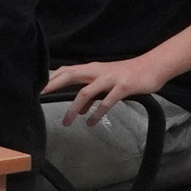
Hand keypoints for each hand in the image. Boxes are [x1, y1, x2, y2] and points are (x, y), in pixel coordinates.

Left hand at [45, 55, 173, 123]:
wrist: (153, 67)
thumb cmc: (129, 74)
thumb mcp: (107, 81)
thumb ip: (92, 93)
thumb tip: (79, 110)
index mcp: (92, 68)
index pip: (66, 70)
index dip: (51, 78)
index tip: (37, 88)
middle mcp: (98, 71)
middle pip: (70, 75)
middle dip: (53, 86)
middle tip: (40, 97)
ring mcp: (110, 79)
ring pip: (85, 93)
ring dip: (73, 108)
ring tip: (66, 122)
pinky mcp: (122, 87)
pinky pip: (106, 102)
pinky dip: (96, 113)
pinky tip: (90, 122)